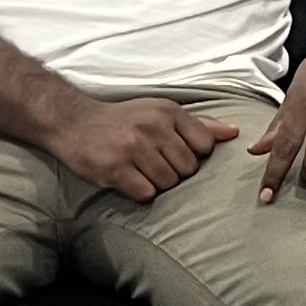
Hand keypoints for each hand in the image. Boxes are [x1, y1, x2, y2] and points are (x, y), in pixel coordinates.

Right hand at [45, 96, 239, 201]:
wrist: (72, 121)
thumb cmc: (123, 120)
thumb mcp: (160, 112)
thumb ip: (198, 124)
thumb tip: (233, 133)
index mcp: (168, 112)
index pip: (205, 146)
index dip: (193, 156)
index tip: (173, 153)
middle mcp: (153, 127)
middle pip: (189, 169)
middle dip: (174, 172)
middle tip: (152, 163)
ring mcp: (133, 147)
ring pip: (169, 183)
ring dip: (156, 183)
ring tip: (139, 170)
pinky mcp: (115, 168)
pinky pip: (146, 194)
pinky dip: (140, 192)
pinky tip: (128, 179)